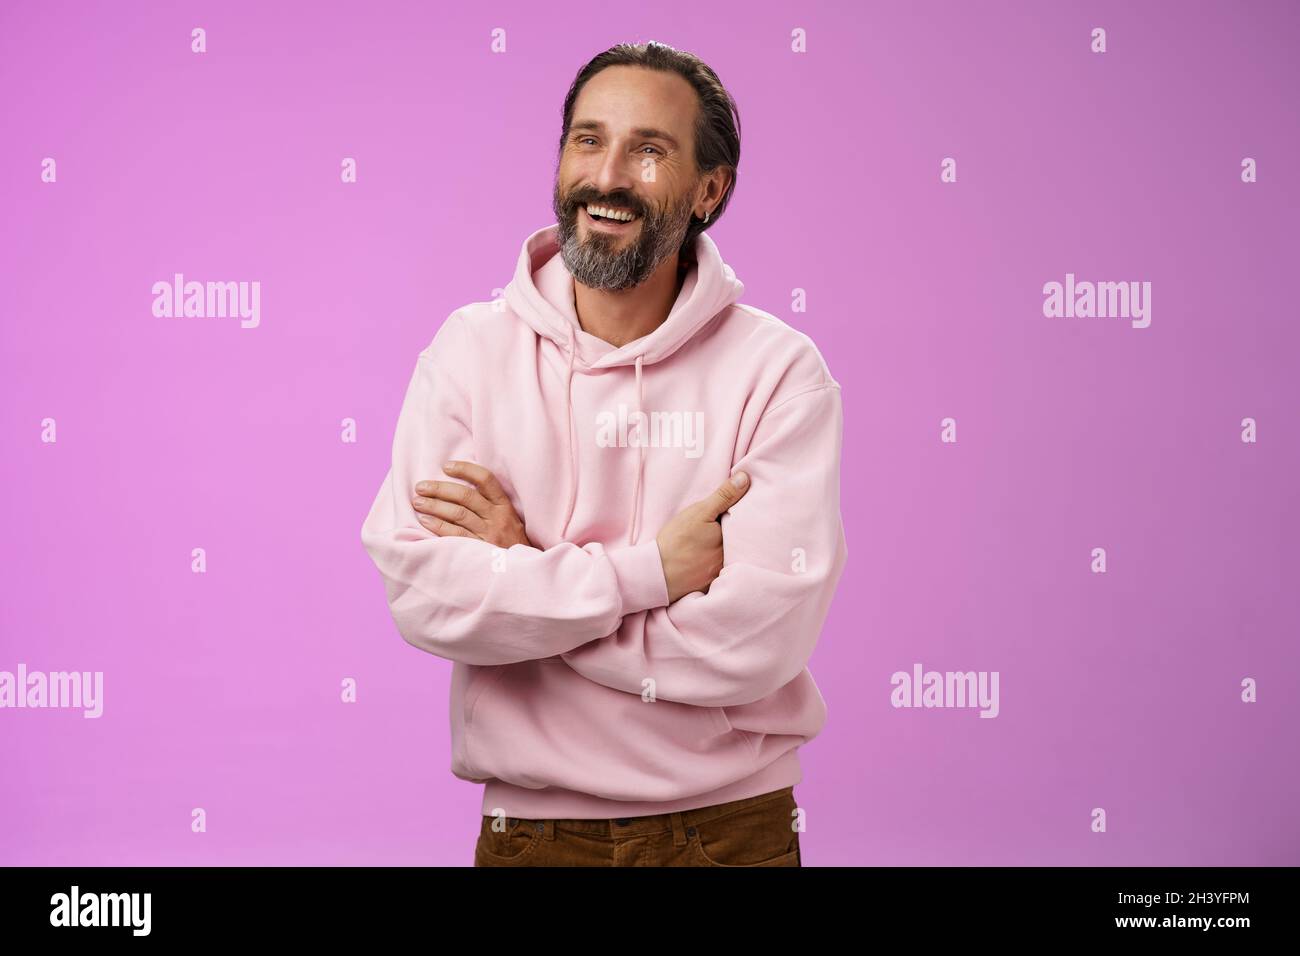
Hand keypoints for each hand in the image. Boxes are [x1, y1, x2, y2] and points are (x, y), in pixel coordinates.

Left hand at [411, 460, 532, 548]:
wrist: (523, 572)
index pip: (486, 479)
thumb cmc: (511, 543)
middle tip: (421, 487)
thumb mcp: (509, 520)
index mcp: (504, 506)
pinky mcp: (480, 550)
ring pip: (458, 514)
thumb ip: (489, 505)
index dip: (465, 470)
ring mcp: (489, 534)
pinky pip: (455, 534)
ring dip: (434, 506)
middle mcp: (498, 517)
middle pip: (466, 496)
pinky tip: (425, 521)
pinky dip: (438, 526)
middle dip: (440, 489)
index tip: (446, 466)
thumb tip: (457, 490)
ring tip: (417, 502)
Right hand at [655, 471, 750, 603]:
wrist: (656, 573)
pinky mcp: (711, 584)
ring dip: (726, 548)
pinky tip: (704, 558)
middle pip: (738, 541)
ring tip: (710, 542)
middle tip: (719, 526)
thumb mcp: (699, 512)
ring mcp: (722, 573)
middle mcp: (731, 558)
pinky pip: (720, 572)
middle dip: (735, 533)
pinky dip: (715, 563)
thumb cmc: (676, 541)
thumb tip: (745, 478)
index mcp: (730, 539)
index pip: (744, 525)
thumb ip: (724, 496)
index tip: (734, 508)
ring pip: (730, 555)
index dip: (740, 515)